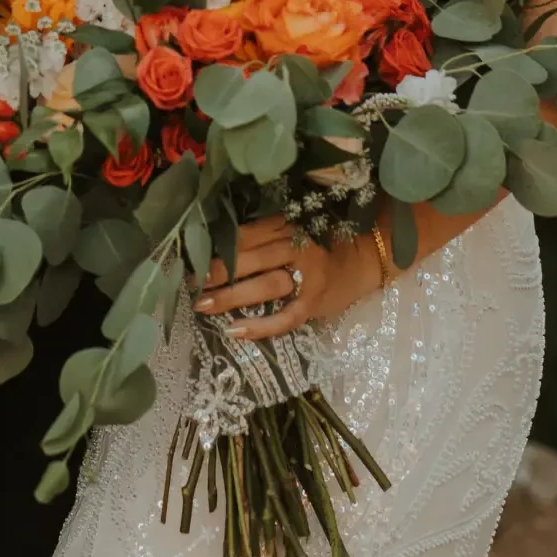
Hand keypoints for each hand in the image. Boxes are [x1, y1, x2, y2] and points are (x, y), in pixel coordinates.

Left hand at [193, 213, 381, 342]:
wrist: (366, 257)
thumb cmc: (323, 240)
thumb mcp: (295, 226)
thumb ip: (265, 231)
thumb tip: (218, 240)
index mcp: (286, 225)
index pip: (245, 235)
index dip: (217, 247)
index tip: (191, 257)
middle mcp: (296, 247)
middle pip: (250, 259)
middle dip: (216, 272)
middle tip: (189, 284)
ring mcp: (307, 277)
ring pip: (264, 286)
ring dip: (230, 296)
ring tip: (203, 305)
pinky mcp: (314, 304)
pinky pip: (285, 318)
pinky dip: (260, 326)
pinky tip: (235, 331)